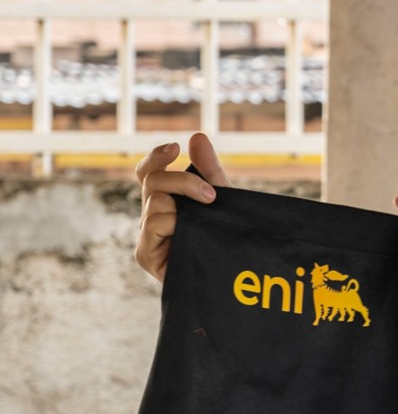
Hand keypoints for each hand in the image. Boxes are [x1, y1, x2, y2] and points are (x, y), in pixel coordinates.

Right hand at [134, 132, 230, 281]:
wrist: (235, 277)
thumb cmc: (226, 237)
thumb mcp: (223, 199)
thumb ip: (209, 170)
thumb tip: (196, 136)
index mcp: (166, 200)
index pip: (148, 172)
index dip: (156, 156)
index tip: (175, 148)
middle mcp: (152, 216)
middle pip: (151, 180)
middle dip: (183, 180)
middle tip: (212, 195)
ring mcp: (147, 236)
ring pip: (154, 201)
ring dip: (184, 202)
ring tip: (208, 216)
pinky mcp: (145, 255)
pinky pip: (153, 224)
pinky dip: (172, 222)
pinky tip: (188, 232)